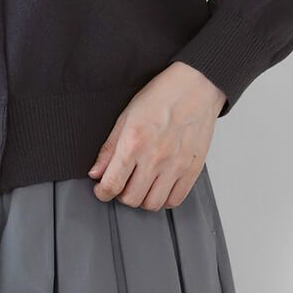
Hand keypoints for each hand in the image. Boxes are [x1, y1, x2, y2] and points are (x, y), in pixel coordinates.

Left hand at [87, 61, 226, 209]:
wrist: (195, 87)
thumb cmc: (161, 96)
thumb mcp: (126, 116)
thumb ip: (109, 148)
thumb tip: (96, 172)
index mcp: (134, 143)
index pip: (112, 184)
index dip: (102, 192)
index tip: (102, 190)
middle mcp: (154, 158)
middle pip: (131, 199)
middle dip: (121, 194)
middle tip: (122, 183)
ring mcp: (175, 166)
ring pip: (152, 204)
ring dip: (142, 199)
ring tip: (141, 185)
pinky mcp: (192, 170)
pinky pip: (175, 200)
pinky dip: (164, 199)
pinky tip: (159, 186)